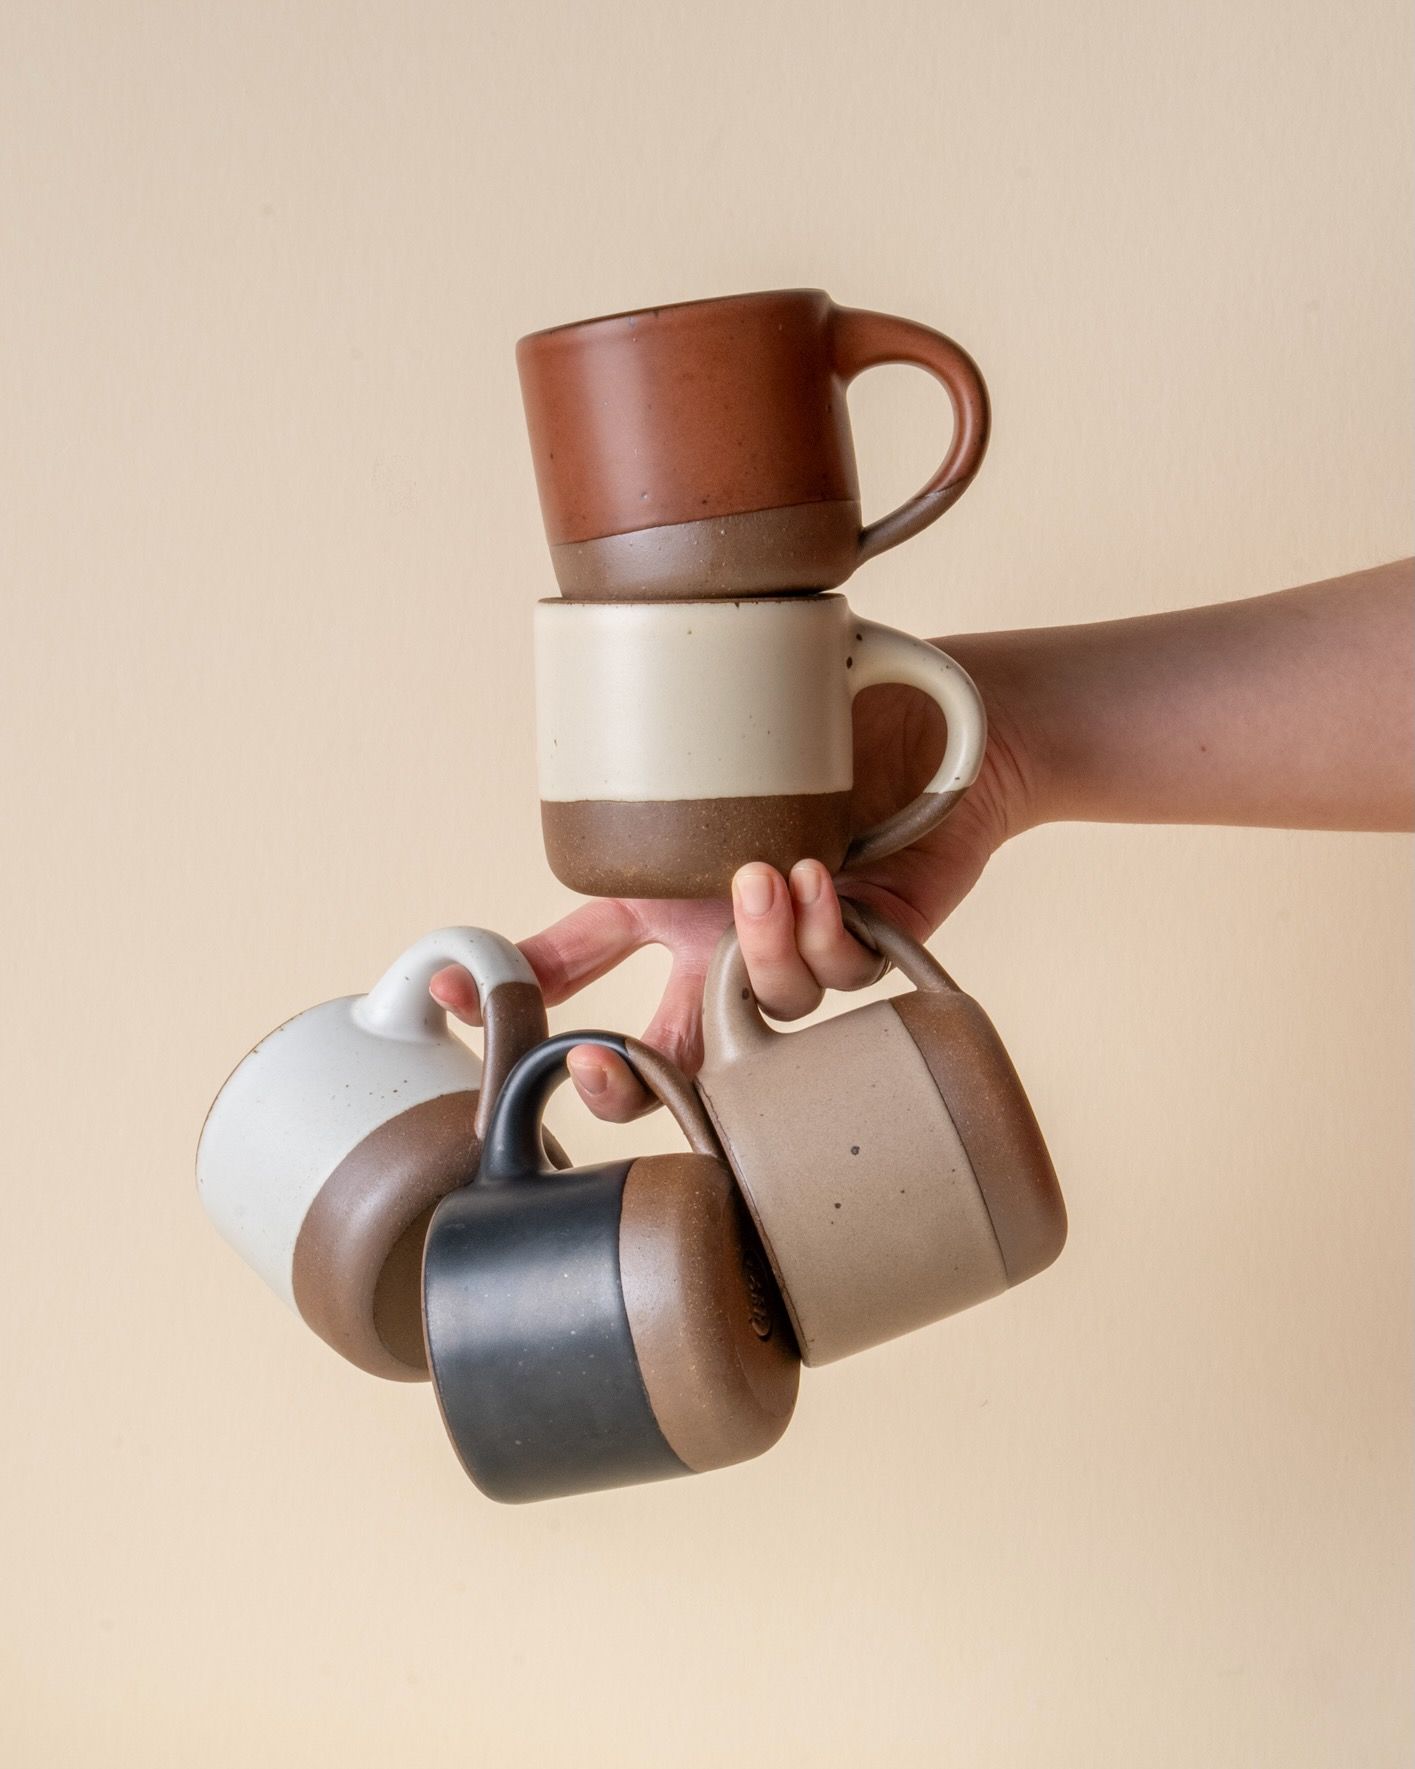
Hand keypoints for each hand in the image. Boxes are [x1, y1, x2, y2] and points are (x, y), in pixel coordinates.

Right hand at [431, 643, 1040, 1120]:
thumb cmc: (828, 724)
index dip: (518, 1002)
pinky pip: (835, 980)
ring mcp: (792, 955)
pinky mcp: (867, 952)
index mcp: (671, 906)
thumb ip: (643, 770)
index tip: (460, 999)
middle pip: (664, 1057)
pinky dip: (823, 932)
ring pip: (758, 1014)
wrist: (939, 715)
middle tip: (601, 1066)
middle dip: (621, 1085)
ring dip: (755, 953)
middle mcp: (725, 947)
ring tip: (763, 874)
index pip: (581, 972)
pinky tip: (823, 879)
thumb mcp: (703, 747)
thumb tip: (581, 740)